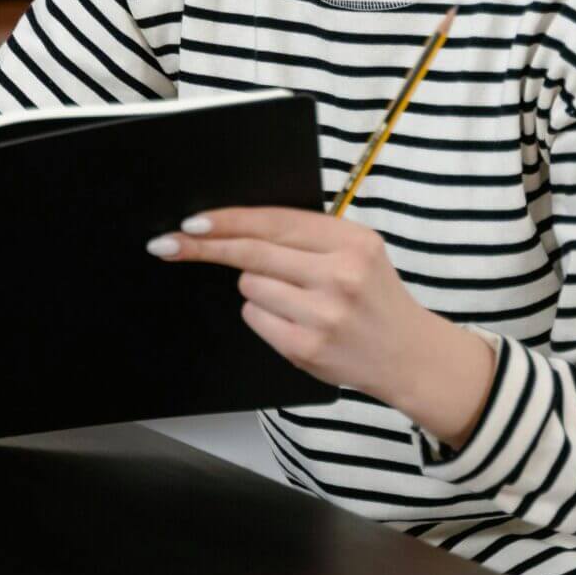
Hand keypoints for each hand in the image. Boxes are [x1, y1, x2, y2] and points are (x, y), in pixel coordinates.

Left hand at [149, 206, 497, 447]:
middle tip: (167, 244)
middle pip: (251, 252)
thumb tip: (234, 226)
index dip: (228, 220)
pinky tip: (294, 321)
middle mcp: (339, 275)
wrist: (408, 355)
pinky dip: (263, 315)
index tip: (192, 221)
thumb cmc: (373, 296)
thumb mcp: (357, 251)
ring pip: (250, 285)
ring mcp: (322, 314)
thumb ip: (307, 236)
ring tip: (295, 298)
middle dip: (204, 247)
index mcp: (352, 241)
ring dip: (257, 287)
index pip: (274, 222)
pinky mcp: (306, 347)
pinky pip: (255, 318)